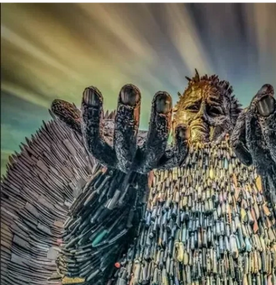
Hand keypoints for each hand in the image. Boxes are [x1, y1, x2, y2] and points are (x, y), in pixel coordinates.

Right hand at [51, 85, 189, 173]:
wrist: (136, 167)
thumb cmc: (112, 141)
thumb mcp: (95, 132)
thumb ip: (77, 121)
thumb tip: (54, 105)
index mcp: (104, 156)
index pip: (92, 142)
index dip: (90, 118)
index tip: (90, 89)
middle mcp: (126, 163)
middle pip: (125, 145)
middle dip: (127, 118)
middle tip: (129, 88)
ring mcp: (149, 164)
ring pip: (155, 148)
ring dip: (159, 123)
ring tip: (162, 95)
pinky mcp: (168, 163)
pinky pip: (177, 158)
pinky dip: (182, 145)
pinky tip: (183, 124)